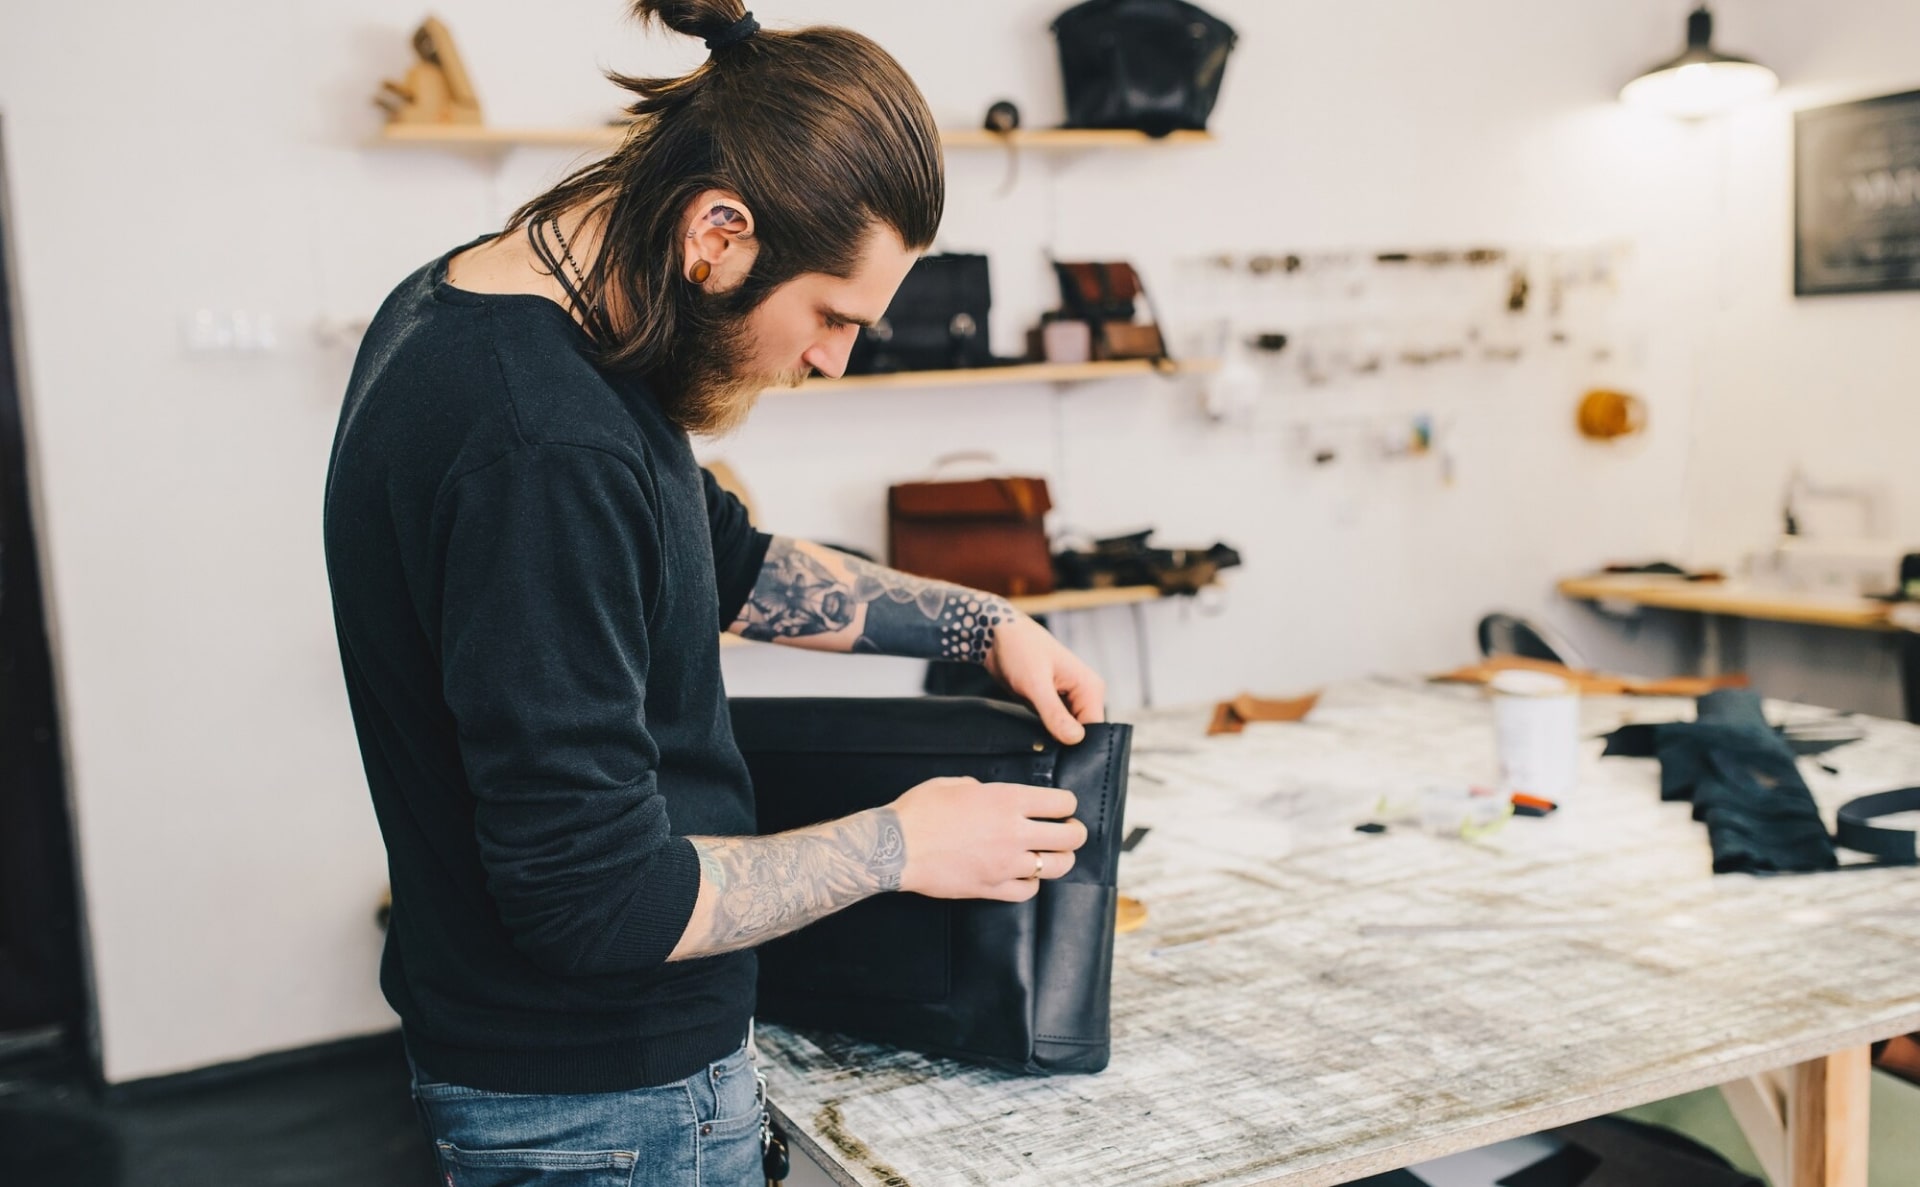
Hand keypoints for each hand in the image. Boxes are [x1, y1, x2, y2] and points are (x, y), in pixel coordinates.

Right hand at [890, 777, 1087, 901]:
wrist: (896, 848)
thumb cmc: (920, 811)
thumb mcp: (955, 783)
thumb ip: (983, 788)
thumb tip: (992, 795)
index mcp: (1007, 800)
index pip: (1062, 802)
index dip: (1067, 803)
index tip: (1063, 806)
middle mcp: (1014, 832)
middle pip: (1069, 837)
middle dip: (1075, 833)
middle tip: (1071, 831)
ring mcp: (1006, 864)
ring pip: (1057, 866)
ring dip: (1060, 859)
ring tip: (1055, 854)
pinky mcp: (992, 888)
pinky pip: (1029, 891)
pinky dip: (1032, 883)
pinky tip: (1026, 875)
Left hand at [982, 614, 1106, 743]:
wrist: (997, 636)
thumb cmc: (1019, 649)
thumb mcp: (1035, 684)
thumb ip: (1055, 713)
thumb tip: (1075, 739)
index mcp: (1089, 687)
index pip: (1096, 730)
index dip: (1080, 747)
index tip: (1061, 758)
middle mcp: (1084, 694)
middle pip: (1083, 734)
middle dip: (1066, 744)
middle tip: (1044, 752)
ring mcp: (1069, 700)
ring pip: (1068, 733)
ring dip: (1055, 740)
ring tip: (1038, 742)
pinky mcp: (1053, 704)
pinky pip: (1055, 727)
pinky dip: (1046, 733)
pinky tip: (1034, 736)